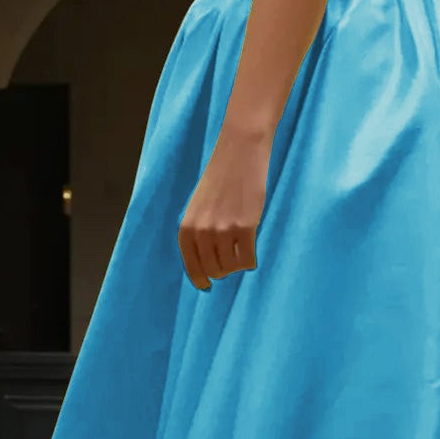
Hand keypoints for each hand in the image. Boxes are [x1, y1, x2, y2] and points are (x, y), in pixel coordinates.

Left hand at [178, 125, 271, 289]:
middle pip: (214, 270)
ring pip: (231, 267)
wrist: (239, 152)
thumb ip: (199, 233)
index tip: (207, 286)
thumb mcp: (199, 207)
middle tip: (232, 261)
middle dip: (224, 270)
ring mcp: (223, 231)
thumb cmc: (221, 179)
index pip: (192, 266)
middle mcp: (201, 232)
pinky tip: (252, 253)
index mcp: (187, 227)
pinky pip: (248, 259)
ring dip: (238, 264)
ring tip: (243, 251)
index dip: (200, 279)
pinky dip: (251, 261)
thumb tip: (210, 265)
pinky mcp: (245, 227)